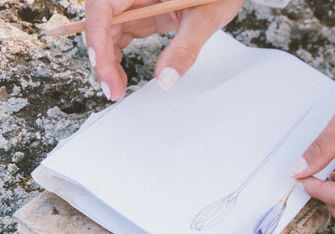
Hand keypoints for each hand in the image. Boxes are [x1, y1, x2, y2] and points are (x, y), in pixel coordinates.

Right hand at [85, 0, 243, 100]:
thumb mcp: (204, 18)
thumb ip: (184, 48)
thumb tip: (166, 79)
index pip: (104, 6)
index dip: (96, 36)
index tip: (101, 66)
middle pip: (102, 21)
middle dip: (102, 57)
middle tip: (113, 90)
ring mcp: (139, 1)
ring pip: (109, 30)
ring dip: (109, 60)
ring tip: (117, 88)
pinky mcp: (147, 12)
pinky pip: (124, 32)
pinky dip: (120, 55)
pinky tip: (123, 76)